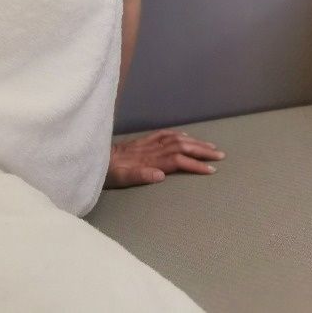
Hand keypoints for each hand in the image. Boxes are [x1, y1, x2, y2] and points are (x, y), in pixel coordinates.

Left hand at [103, 128, 225, 187]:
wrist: (91, 157)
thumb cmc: (106, 173)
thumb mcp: (119, 178)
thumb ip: (139, 175)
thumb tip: (161, 175)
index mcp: (147, 159)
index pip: (177, 160)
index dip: (194, 164)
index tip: (211, 170)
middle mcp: (149, 149)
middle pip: (180, 146)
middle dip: (201, 150)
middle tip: (220, 155)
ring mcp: (146, 143)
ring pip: (175, 139)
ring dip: (194, 142)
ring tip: (210, 146)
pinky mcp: (141, 141)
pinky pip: (163, 134)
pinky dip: (177, 134)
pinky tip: (185, 136)